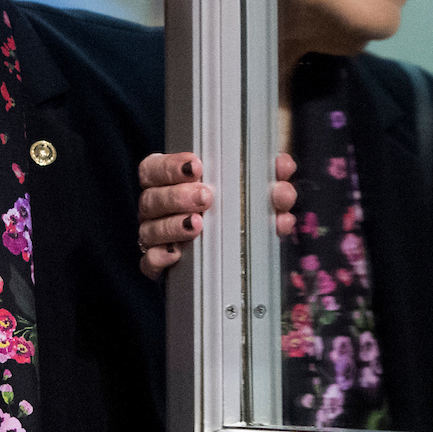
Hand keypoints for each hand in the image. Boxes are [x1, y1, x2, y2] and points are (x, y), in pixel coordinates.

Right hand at [136, 152, 299, 280]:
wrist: (217, 258)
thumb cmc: (226, 211)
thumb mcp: (245, 191)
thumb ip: (261, 177)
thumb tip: (283, 166)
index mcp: (167, 183)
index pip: (154, 169)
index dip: (171, 166)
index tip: (196, 166)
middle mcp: (156, 209)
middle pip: (152, 199)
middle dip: (178, 196)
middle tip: (206, 197)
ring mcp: (153, 237)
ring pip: (150, 230)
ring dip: (173, 226)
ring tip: (197, 225)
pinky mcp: (158, 265)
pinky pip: (149, 263)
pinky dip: (160, 259)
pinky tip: (175, 255)